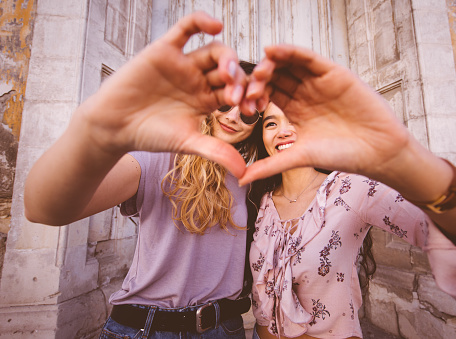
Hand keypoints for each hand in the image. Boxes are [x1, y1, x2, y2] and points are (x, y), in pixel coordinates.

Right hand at [80, 11, 248, 176]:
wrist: (114, 125)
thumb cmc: (150, 134)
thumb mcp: (187, 142)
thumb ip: (216, 152)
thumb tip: (243, 174)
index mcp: (208, 99)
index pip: (236, 92)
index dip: (247, 97)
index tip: (253, 108)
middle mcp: (199, 79)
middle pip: (229, 70)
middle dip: (238, 80)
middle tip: (236, 95)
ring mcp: (183, 64)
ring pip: (213, 50)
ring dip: (226, 57)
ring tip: (227, 71)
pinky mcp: (165, 49)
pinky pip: (186, 28)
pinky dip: (201, 22)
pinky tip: (215, 25)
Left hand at [239, 44, 411, 184]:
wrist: (377, 152)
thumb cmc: (341, 155)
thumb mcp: (299, 157)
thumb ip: (270, 164)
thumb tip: (241, 178)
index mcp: (295, 110)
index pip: (267, 95)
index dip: (251, 97)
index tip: (239, 105)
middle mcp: (304, 93)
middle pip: (275, 77)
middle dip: (257, 79)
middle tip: (244, 86)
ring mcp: (318, 82)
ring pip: (288, 64)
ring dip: (270, 64)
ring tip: (258, 70)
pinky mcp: (333, 73)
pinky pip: (308, 58)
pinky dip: (291, 51)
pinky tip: (273, 50)